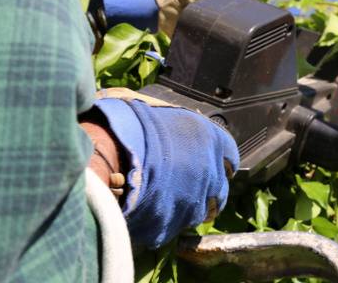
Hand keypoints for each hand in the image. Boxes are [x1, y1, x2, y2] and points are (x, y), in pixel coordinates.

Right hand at [92, 93, 238, 248]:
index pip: (231, 157)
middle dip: (208, 189)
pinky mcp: (170, 226)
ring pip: (200, 212)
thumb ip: (177, 124)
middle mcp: (210, 174)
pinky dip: (164, 219)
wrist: (107, 157)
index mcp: (210, 141)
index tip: (216, 165)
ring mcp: (192, 203)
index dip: (222, 161)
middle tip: (190, 186)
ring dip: (190, 206)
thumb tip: (173, 125)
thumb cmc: (129, 124)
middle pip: (220, 190)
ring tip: (170, 201)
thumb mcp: (161, 111)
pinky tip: (148, 209)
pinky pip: (172, 225)